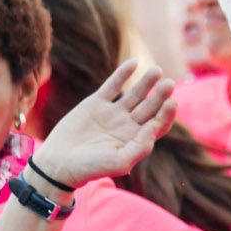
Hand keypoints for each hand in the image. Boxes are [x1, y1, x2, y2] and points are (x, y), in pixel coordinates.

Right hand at [34, 61, 176, 188]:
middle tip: (169, 84)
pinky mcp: (96, 103)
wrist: (59, 162)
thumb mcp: (119, 162)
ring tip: (156, 70)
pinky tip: (133, 62)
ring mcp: (113, 113)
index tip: (171, 103)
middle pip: (150, 107)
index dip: (166, 114)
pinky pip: (113, 85)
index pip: (158, 124)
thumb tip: (155, 127)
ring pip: (135, 94)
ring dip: (146, 82)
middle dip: (160, 95)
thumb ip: (140, 147)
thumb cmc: (90, 167)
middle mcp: (128, 125)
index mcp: (136, 140)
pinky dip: (123, 74)